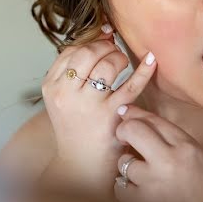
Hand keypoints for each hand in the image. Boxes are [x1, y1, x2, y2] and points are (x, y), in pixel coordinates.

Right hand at [40, 25, 156, 195]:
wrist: (80, 164)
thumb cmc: (75, 127)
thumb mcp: (61, 99)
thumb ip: (72, 72)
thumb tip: (99, 37)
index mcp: (51, 86)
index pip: (70, 51)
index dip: (89, 41)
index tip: (102, 39)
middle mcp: (66, 93)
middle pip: (87, 53)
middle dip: (104, 46)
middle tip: (112, 50)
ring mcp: (88, 104)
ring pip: (107, 65)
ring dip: (119, 58)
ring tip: (122, 63)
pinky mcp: (111, 115)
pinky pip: (131, 85)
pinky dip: (143, 70)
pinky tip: (151, 59)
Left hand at [113, 104, 202, 201]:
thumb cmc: (200, 192)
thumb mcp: (194, 158)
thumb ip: (169, 138)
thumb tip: (132, 116)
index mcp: (187, 147)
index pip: (153, 120)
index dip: (133, 113)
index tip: (124, 113)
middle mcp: (170, 161)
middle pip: (132, 130)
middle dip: (123, 131)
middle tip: (124, 139)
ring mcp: (154, 183)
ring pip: (124, 162)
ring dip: (129, 170)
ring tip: (147, 182)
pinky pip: (120, 187)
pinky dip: (127, 192)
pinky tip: (143, 197)